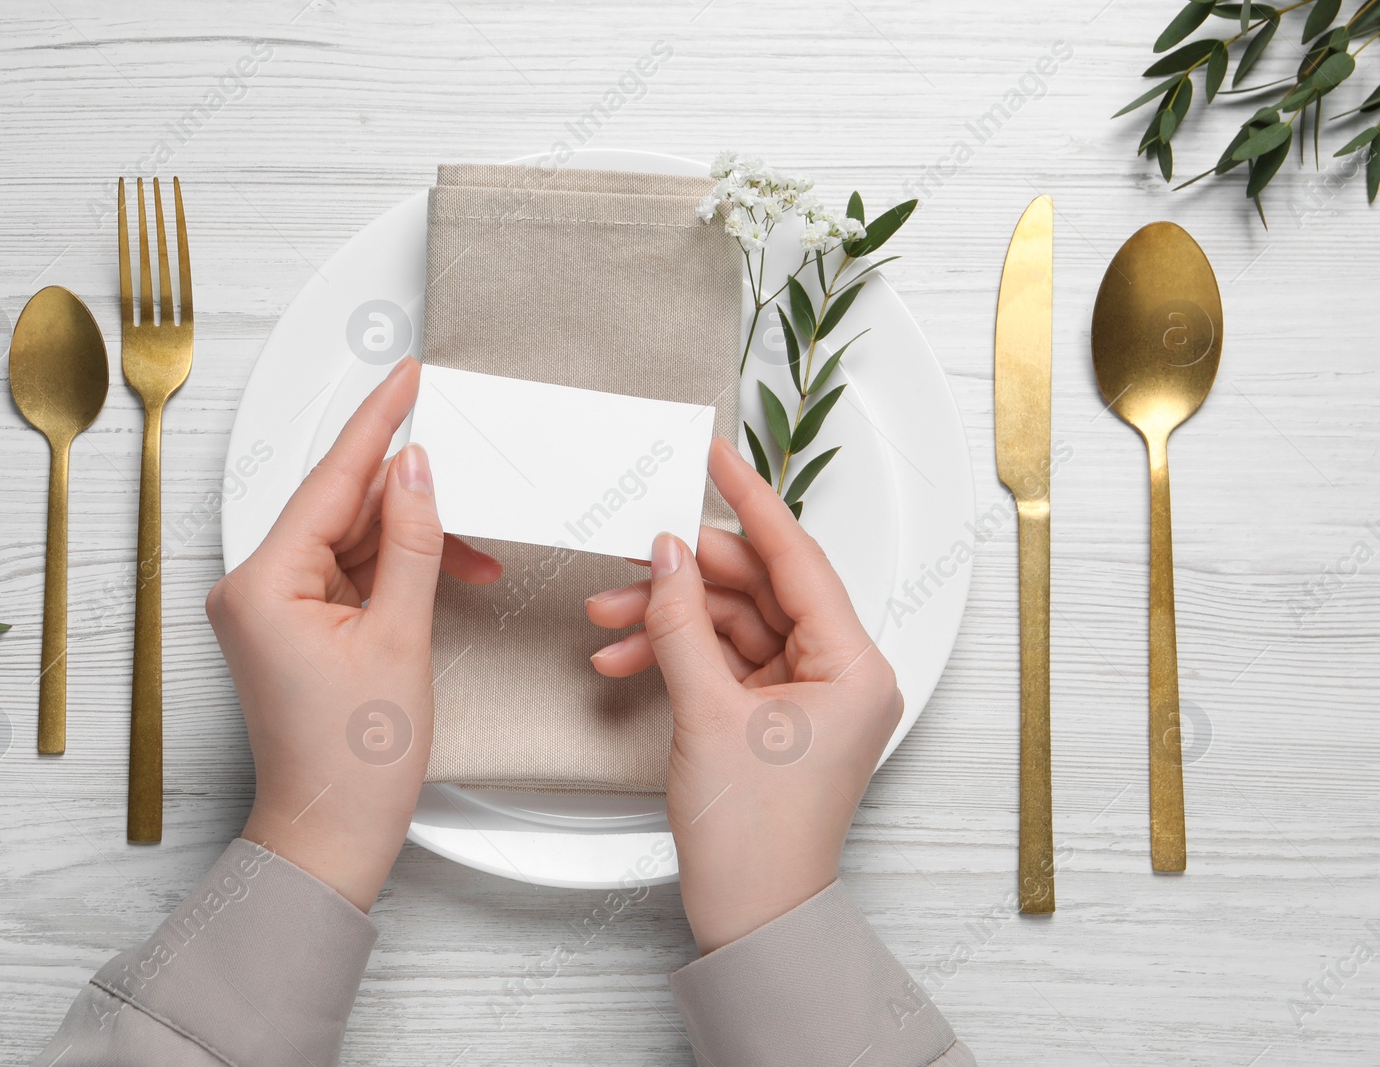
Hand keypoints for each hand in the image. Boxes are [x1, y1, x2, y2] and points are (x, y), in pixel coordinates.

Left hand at [205, 358, 499, 910]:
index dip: (377, 424)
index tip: (406, 379)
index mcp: (261, 584)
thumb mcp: (400, 638)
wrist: (332, 836)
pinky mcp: (295, 625)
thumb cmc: (352, 761)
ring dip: (413, 536)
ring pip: (352, 539)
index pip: (331, 481)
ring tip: (471, 543)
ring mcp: (272, 608)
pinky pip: (352, 573)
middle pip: (341, 507)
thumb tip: (419, 471)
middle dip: (407, 491)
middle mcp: (253, 588)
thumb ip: (414, 543)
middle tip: (462, 457)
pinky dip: (398, 568)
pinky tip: (447, 569)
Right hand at [584, 436, 902, 952]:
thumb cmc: (757, 840)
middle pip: (758, 588)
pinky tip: (625, 656)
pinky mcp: (773, 715)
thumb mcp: (707, 716)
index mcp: (854, 665)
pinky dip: (675, 655)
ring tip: (608, 618)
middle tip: (633, 553)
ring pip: (732, 623)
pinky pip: (722, 660)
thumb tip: (667, 554)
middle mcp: (839, 672)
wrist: (752, 918)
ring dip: (668, 619)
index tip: (717, 457)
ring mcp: (806, 694)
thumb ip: (681, 624)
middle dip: (686, 575)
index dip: (751, 503)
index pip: (798, 558)